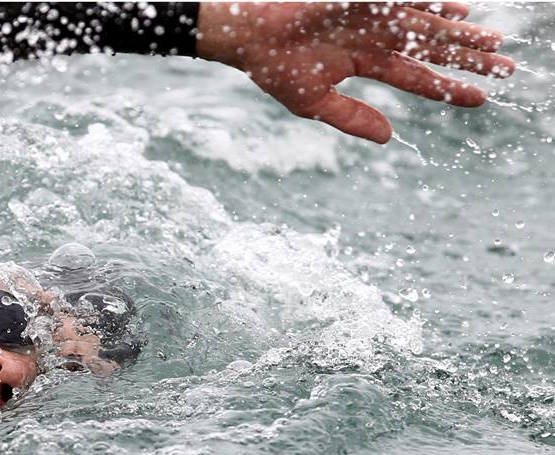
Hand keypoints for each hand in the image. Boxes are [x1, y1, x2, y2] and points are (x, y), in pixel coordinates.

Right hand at [196, 2, 515, 143]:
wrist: (249, 36)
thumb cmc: (275, 70)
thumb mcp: (315, 103)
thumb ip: (353, 118)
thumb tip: (391, 138)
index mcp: (364, 62)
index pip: (415, 77)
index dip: (447, 87)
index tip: (480, 98)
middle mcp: (374, 37)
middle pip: (430, 49)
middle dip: (467, 58)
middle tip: (506, 68)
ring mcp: (371, 15)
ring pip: (426, 25)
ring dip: (460, 32)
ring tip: (495, 41)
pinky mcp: (362, 0)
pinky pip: (403, 2)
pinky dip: (429, 4)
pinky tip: (458, 6)